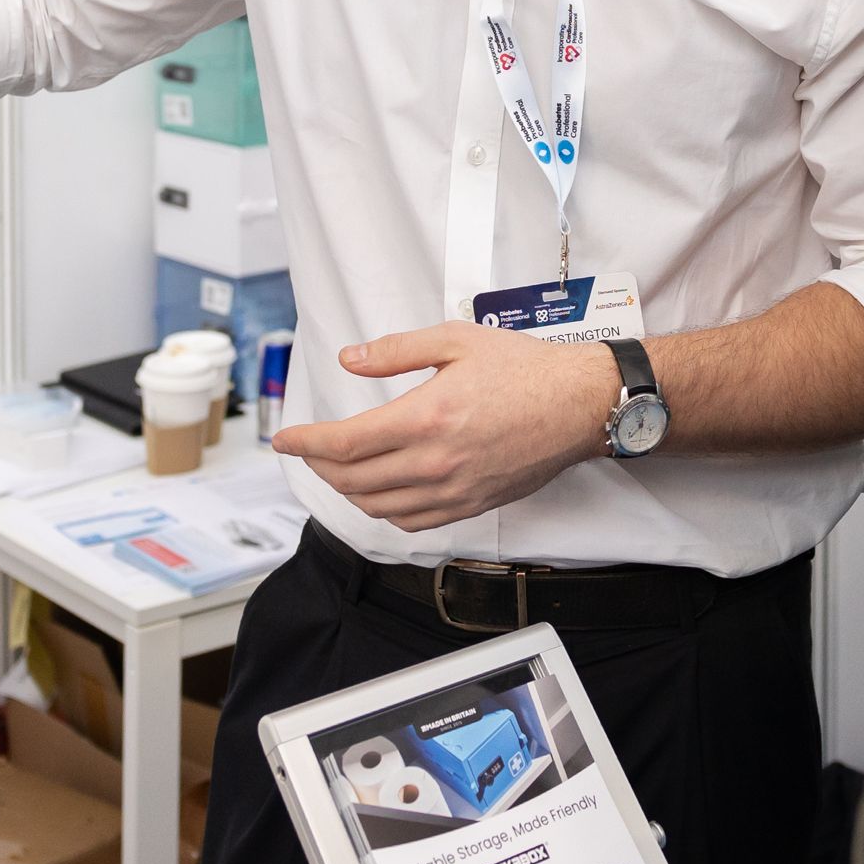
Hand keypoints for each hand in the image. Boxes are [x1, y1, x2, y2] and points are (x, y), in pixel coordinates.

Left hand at [271, 322, 615, 530]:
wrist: (578, 405)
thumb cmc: (524, 370)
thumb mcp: (454, 342)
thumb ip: (395, 351)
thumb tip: (351, 359)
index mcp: (426, 417)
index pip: (344, 445)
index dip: (305, 444)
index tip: (285, 439)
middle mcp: (435, 462)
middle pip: (352, 481)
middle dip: (319, 466)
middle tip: (309, 449)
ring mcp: (454, 490)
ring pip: (378, 507)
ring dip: (348, 491)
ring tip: (339, 469)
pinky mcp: (471, 505)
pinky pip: (412, 522)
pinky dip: (384, 510)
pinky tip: (381, 491)